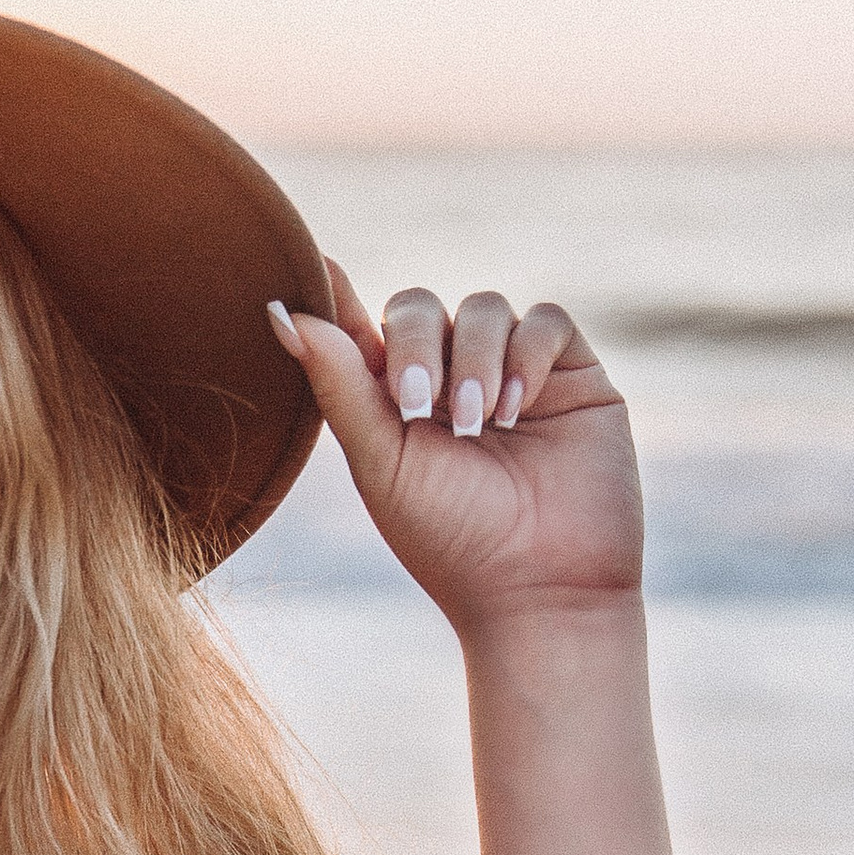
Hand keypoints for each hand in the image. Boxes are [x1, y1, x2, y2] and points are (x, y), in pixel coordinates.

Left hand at [270, 266, 644, 649]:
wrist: (541, 589)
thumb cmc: (451, 541)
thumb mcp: (381, 462)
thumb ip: (339, 383)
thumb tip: (281, 310)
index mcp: (394, 402)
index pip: (361, 327)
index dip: (338, 296)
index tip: (312, 264)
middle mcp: (452, 380)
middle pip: (420, 307)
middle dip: (417, 346)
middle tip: (419, 407)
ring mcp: (514, 373)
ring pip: (484, 307)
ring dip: (475, 359)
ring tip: (480, 425)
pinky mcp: (572, 376)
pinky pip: (544, 321)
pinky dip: (526, 353)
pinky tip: (518, 408)